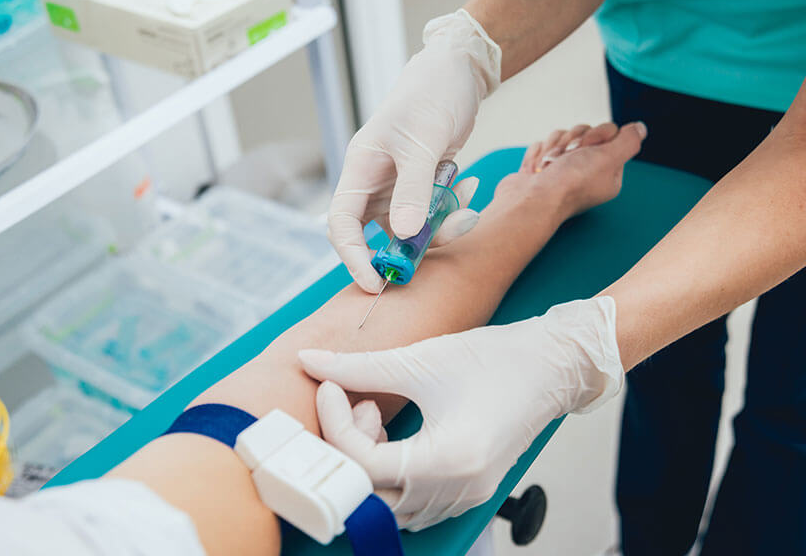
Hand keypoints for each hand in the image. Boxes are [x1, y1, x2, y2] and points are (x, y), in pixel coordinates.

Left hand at [299, 297, 623, 530]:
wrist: (552, 365)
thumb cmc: (496, 360)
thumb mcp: (421, 360)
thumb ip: (359, 367)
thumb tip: (311, 361)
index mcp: (447, 460)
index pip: (363, 464)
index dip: (335, 423)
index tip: (330, 388)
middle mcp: (456, 489)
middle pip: (371, 496)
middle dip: (349, 449)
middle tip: (356, 405)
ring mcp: (465, 495)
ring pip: (390, 504)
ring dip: (370, 464)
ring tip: (378, 418)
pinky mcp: (468, 489)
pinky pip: (413, 500)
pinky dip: (392, 473)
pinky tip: (397, 434)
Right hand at [329, 10, 501, 292]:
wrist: (457, 75)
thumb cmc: (431, 96)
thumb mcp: (423, 141)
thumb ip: (413, 187)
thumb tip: (403, 233)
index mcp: (360, 170)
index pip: (342, 224)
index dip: (352, 257)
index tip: (376, 282)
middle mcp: (374, 184)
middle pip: (375, 235)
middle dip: (403, 253)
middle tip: (428, 266)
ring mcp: (398, 189)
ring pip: (411, 231)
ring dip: (440, 229)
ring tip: (468, 209)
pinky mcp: (422, 189)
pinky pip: (433, 216)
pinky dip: (453, 211)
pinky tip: (470, 186)